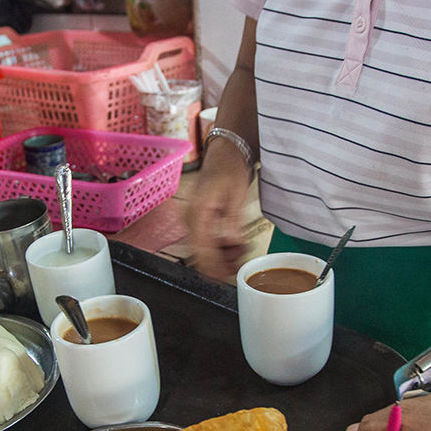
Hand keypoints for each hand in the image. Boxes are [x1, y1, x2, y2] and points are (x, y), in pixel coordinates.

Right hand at [184, 145, 253, 279]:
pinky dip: (218, 247)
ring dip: (220, 256)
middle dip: (219, 263)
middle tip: (239, 266)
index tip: (225, 276)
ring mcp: (191, 220)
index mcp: (197, 212)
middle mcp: (189, 218)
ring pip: (202, 249)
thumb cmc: (229, 169)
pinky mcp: (196, 220)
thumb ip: (232, 221)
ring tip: (241, 252)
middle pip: (200, 252)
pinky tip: (234, 246)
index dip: (213, 266)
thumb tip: (232, 242)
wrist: (224, 154)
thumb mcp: (236, 194)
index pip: (201, 248)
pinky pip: (204, 240)